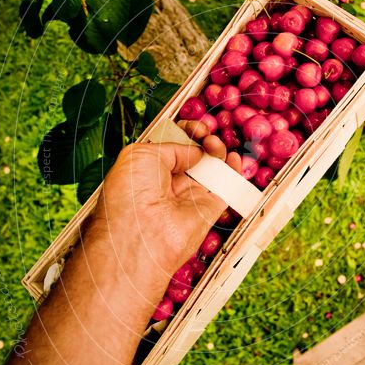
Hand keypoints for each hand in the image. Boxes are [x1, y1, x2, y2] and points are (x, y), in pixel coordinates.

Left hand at [88, 121, 240, 301]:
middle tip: (206, 134)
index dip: (185, 132)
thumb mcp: (141, 155)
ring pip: (211, 168)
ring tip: (216, 145)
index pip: (172, 146)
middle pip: (193, 155)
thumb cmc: (130, 195)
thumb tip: (196, 151)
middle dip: (203, 139)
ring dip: (217, 151)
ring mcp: (189, 197)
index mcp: (147, 170)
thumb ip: (172, 147)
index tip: (194, 128)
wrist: (140, 236)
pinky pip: (226, 187)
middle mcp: (168, 184)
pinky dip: (233, 171)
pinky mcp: (208, 210)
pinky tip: (234, 158)